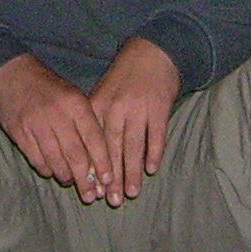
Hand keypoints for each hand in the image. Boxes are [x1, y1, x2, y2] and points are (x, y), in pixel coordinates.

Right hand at [0, 53, 111, 203]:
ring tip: (71, 182)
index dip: (102, 162)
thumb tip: (99, 163)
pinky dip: (46, 169)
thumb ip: (87, 126)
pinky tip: (52, 171)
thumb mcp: (75, 98)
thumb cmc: (52, 91)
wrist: (14, 76)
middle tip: (91, 196)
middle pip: (75, 154)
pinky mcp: (18, 132)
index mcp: (76, 104)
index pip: (94, 138)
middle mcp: (57, 114)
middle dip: (85, 179)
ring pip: (55, 160)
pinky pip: (36, 159)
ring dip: (65, 176)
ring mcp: (36, 124)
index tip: (108, 179)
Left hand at [87, 38, 179, 205]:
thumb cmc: (124, 77)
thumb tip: (91, 157)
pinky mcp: (159, 106)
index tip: (93, 189)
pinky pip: (156, 135)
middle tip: (112, 200)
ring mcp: (138, 107)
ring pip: (133, 146)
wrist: (152, 51)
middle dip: (112, 177)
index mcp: (98, 105)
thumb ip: (97, 121)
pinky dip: (154, 153)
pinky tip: (151, 170)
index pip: (93, 142)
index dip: (93, 167)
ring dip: (131, 171)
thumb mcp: (103, 93)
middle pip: (112, 148)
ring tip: (131, 192)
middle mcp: (116, 107)